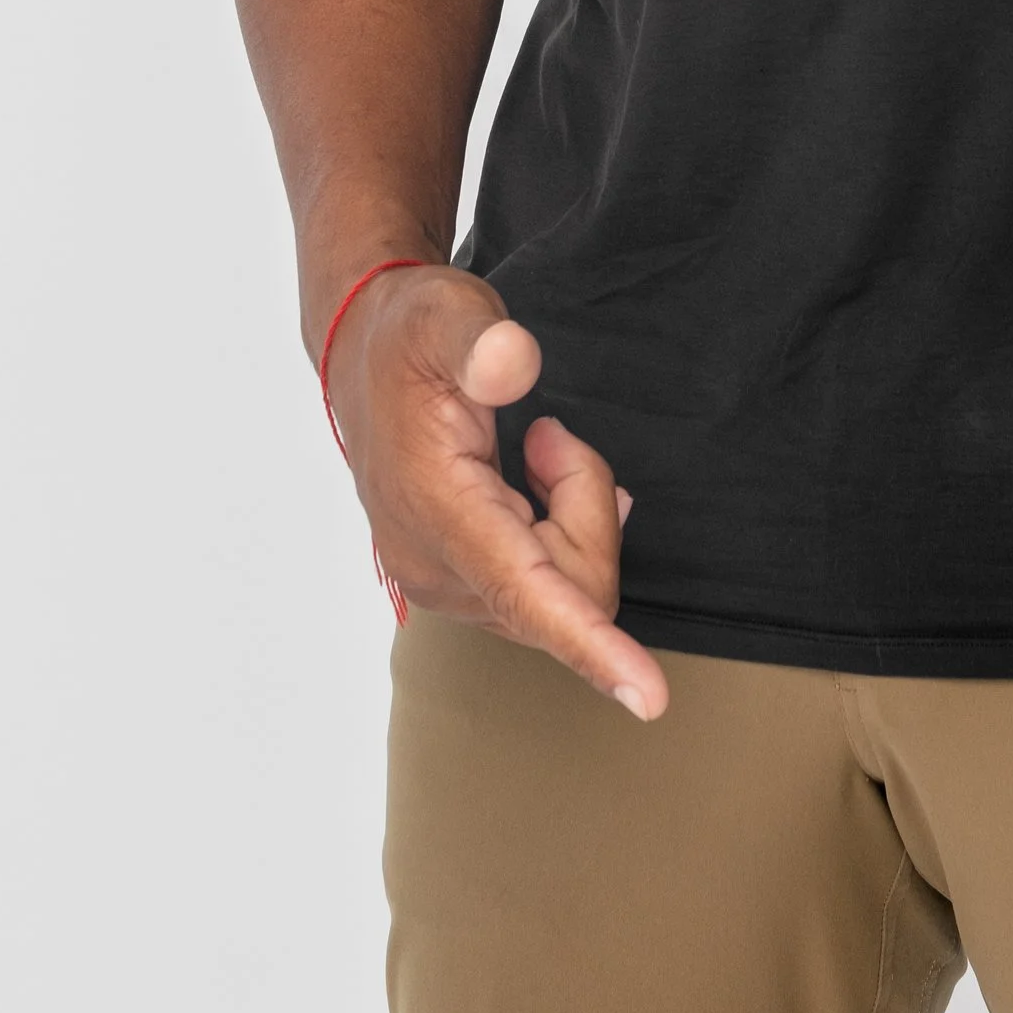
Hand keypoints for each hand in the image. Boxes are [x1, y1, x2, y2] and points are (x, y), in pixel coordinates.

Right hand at [323, 263, 669, 719]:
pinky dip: (559, 534)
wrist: (362, 358)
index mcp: (436, 508)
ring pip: (561, 593)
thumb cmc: (412, 336)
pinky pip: (543, 590)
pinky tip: (533, 481)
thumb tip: (511, 363)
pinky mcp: (453, 585)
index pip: (526, 590)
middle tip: (550, 434)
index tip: (650, 698)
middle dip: (587, 508)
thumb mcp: (448, 314)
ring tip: (531, 446)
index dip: (591, 644)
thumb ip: (482, 341)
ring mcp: (441, 584)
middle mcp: (434, 567)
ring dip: (571, 516)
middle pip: (570, 588)